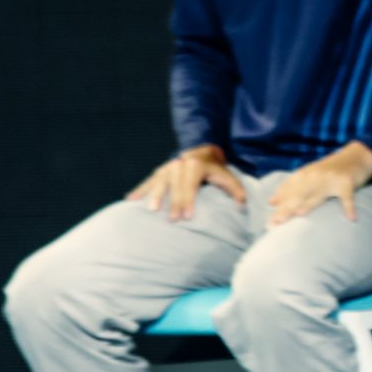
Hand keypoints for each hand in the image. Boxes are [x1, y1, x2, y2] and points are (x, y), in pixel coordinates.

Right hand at [127, 144, 246, 221]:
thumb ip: (236, 191)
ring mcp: (168, 167)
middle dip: (173, 202)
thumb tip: (241, 206)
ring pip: (159, 181)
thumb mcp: (228, 176)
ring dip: (154, 195)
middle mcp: (180, 164)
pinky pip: (148, 181)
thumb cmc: (216, 170)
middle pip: (175, 184)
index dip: (189, 200)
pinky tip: (130, 200)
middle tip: (171, 219)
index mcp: (196, 165)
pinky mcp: (160, 172)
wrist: (202, 152)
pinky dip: (140, 190)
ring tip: (150, 210)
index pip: (191, 183)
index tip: (187, 216)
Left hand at [268, 141, 371, 225]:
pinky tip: (351, 218)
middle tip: (275, 223)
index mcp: (305, 175)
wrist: (357, 155)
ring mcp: (331, 180)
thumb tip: (271, 202)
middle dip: (286, 209)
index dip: (278, 205)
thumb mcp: (310, 174)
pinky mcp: (347, 184)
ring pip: (317, 196)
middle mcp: (315, 176)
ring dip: (307, 206)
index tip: (269, 221)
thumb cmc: (331, 169)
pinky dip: (349, 208)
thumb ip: (292, 187)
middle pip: (298, 195)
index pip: (288, 191)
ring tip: (297, 216)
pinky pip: (347, 198)